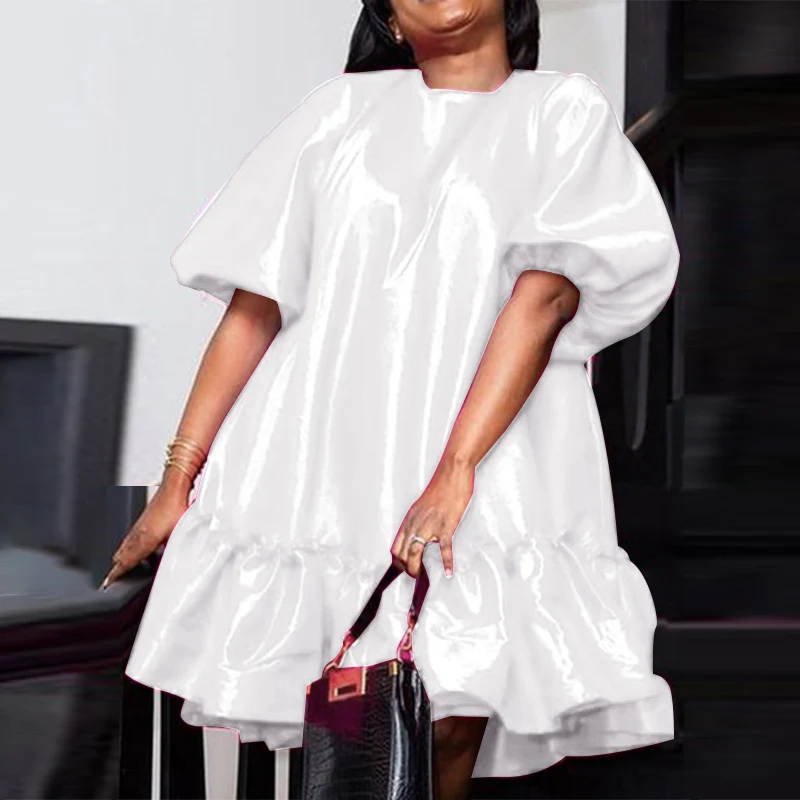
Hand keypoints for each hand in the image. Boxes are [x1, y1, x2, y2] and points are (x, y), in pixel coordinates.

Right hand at [99, 482, 189, 589]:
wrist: (174, 486)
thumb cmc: (176, 506)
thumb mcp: (178, 534)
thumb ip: (174, 551)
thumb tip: (175, 564)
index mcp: (144, 540)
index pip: (126, 562)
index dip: (116, 574)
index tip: (107, 583)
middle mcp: (137, 533)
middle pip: (122, 555)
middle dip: (117, 567)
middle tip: (112, 579)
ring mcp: (139, 525)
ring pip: (126, 545)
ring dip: (123, 556)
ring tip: (121, 566)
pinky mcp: (144, 518)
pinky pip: (131, 536)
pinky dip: (130, 545)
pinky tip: (136, 546)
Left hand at [391, 456, 474, 579]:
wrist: (453, 473)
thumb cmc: (441, 486)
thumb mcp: (423, 505)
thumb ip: (420, 520)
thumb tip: (420, 534)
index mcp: (410, 518)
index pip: (396, 545)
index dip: (397, 560)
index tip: (401, 568)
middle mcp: (416, 523)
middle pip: (403, 552)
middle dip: (405, 568)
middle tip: (412, 575)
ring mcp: (430, 525)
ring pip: (416, 552)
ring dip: (417, 568)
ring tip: (420, 577)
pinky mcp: (446, 526)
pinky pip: (444, 549)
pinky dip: (447, 562)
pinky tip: (449, 571)